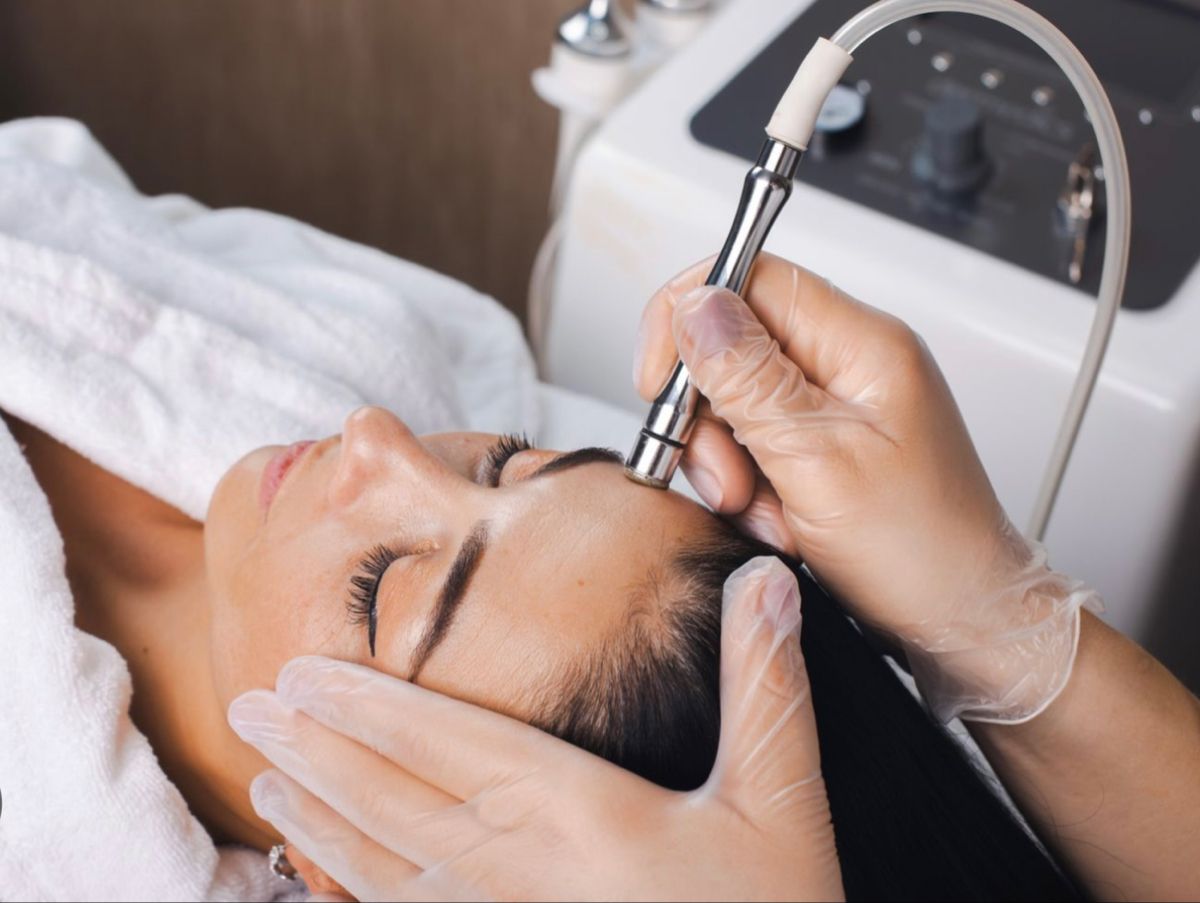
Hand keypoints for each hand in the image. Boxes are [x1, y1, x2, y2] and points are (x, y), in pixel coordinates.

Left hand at [228, 557, 843, 901]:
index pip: (445, 743)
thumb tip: (762, 576)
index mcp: (572, 814)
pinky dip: (348, 891)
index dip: (367, 705)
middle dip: (316, 747)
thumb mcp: (782, 806)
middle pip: (389, 800)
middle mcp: (512, 871)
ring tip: (268, 775)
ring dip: (316, 816)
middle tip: (252, 706)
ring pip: (377, 868)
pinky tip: (321, 874)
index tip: (303, 672)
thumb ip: (766, 689)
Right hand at [635, 254, 1094, 722]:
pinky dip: (750, 490)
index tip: (658, 381)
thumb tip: (696, 306)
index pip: (750, 277)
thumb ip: (749, 379)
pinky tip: (778, 523)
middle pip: (732, 345)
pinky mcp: (824, 446)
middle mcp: (848, 364)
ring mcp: (835, 407)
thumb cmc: (921, 550)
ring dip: (729, 464)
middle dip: (709, 418)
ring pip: (734, 404)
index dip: (688, 317)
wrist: (961, 622)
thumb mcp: (818, 461)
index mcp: (862, 344)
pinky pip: (753, 447)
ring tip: (763, 511)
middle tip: (726, 477)